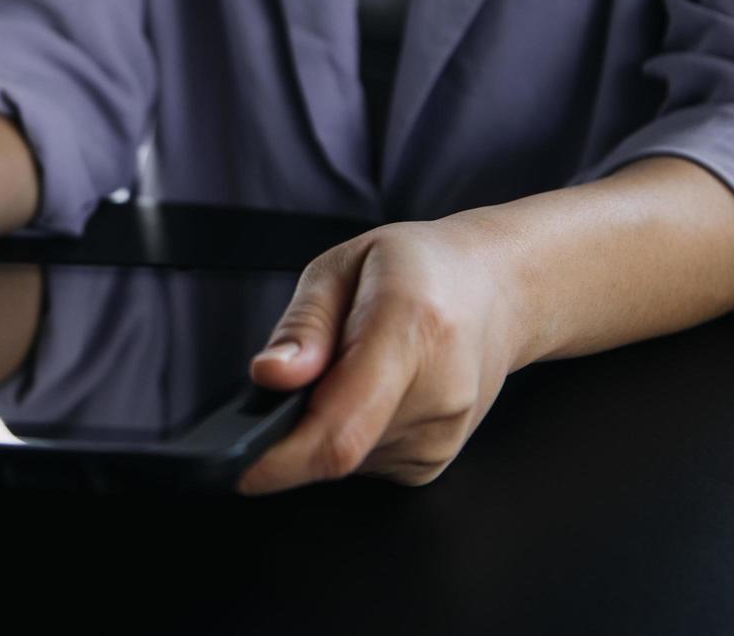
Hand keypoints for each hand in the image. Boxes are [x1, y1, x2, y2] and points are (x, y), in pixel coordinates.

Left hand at [238, 220, 522, 492]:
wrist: (497, 291)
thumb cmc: (418, 269)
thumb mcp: (343, 266)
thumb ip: (303, 325)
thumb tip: (270, 378)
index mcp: (411, 327)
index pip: (341, 424)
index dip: (280, 459)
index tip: (236, 466)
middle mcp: (439, 391)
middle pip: (335, 447)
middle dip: (291, 426)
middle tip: (298, 376)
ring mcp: (443, 434)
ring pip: (344, 460)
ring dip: (322, 426)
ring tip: (348, 369)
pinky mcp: (435, 461)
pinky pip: (363, 464)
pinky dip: (347, 434)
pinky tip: (368, 392)